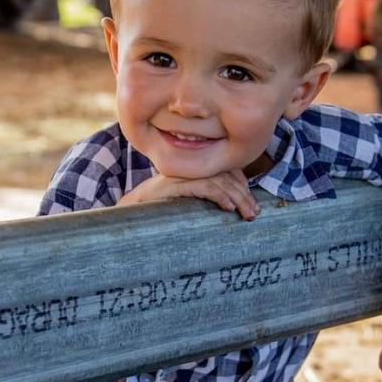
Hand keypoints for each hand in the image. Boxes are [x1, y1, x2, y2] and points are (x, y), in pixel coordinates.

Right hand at [116, 170, 259, 220]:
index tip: (250, 201)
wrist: (127, 214)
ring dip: (237, 197)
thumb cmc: (156, 211)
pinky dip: (219, 196)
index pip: (223, 168)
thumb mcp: (185, 203)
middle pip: (224, 174)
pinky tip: (228, 207)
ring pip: (218, 180)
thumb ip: (203, 197)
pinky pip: (203, 186)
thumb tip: (231, 205)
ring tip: (246, 213)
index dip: (241, 182)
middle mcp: (187, 167)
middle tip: (254, 212)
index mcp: (191, 169)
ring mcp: (180, 174)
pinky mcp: (173, 185)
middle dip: (244, 193)